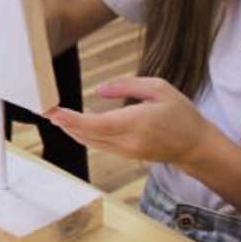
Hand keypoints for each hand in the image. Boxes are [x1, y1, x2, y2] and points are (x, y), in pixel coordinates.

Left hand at [47, 76, 222, 168]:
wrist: (196, 145)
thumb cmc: (180, 113)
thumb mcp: (160, 88)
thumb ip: (128, 86)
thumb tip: (100, 89)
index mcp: (139, 122)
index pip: (100, 123)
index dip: (74, 120)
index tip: (56, 113)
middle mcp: (129, 141)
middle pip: (89, 135)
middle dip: (65, 123)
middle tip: (45, 110)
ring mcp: (127, 151)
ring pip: (91, 142)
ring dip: (71, 130)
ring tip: (54, 115)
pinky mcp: (126, 155)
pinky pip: (99, 145)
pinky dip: (83, 135)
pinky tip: (73, 126)